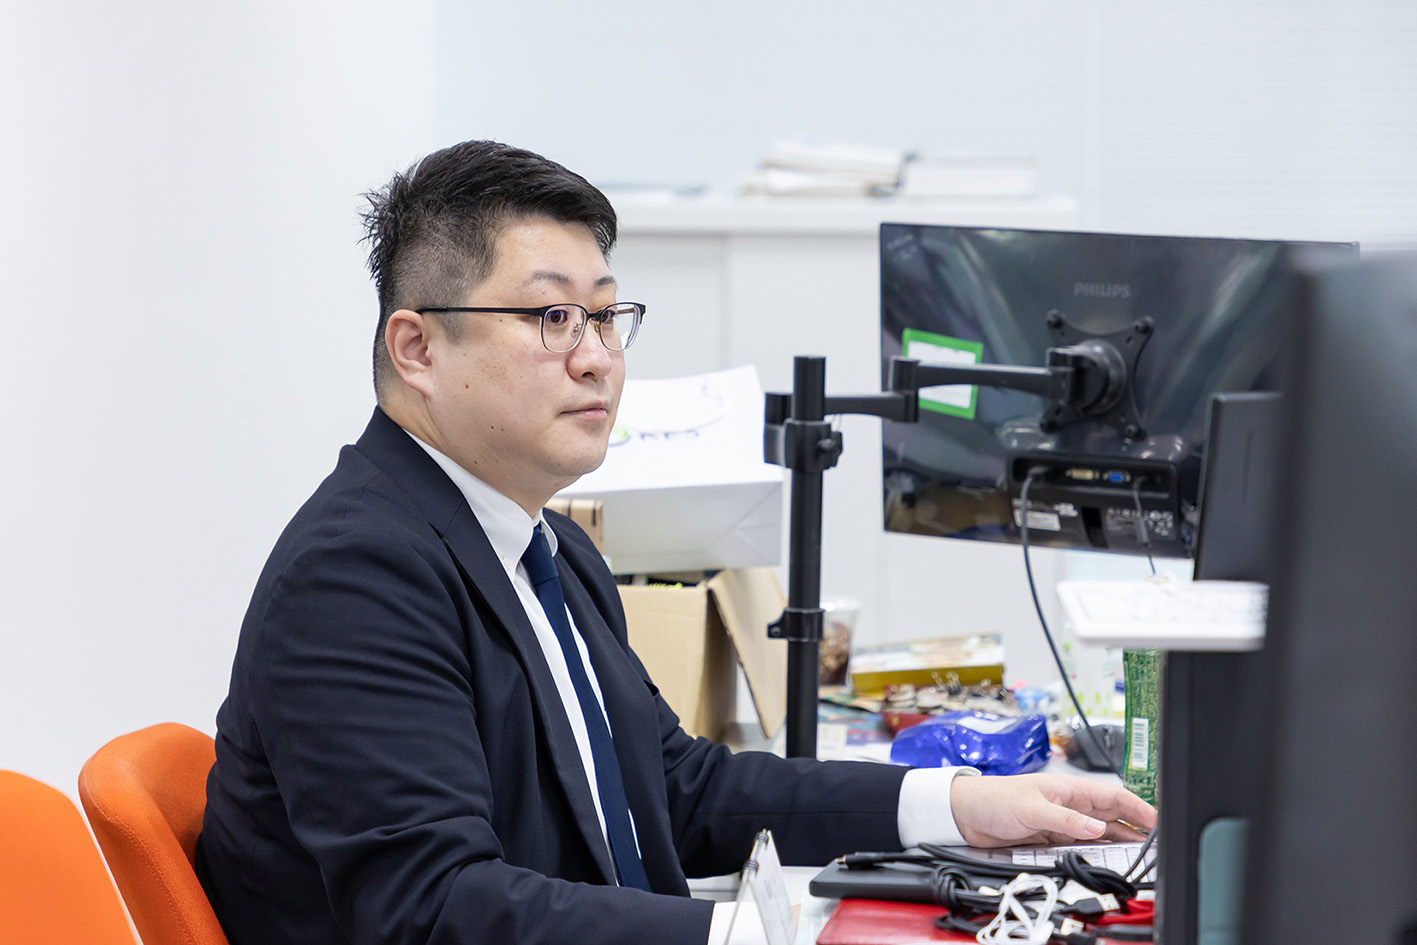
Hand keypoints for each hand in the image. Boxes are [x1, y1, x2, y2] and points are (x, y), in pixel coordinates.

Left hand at [949, 772, 1155, 847]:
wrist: (966, 815)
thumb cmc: (993, 800)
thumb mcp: (1031, 809)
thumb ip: (1065, 820)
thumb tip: (1098, 829)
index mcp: (1068, 790)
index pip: (1112, 795)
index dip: (1137, 806)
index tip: (1157, 820)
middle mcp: (1069, 805)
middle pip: (1112, 815)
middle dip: (1136, 826)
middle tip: (1158, 841)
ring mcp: (1062, 821)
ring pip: (1100, 832)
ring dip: (1120, 840)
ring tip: (1141, 852)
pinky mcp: (1052, 837)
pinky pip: (1083, 844)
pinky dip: (1098, 851)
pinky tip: (1109, 858)